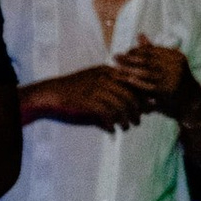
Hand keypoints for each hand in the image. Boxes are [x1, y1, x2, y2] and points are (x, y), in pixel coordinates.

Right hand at [22, 62, 157, 130]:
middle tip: (139, 120)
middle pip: (129, 94)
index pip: (132, 82)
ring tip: (127, 127)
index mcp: (107, 71)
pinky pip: (107, 114)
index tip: (149, 106)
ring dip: (125, 119)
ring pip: (120, 105)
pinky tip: (112, 130)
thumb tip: (129, 99)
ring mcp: (96, 89)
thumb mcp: (94, 81)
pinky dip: (111, 124)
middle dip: (137, 109)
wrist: (50, 94)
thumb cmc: (73, 89)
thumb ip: (111, 86)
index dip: (142, 96)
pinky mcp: (88, 101)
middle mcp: (104, 78)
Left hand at [122, 39, 194, 113]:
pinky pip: (149, 85)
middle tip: (115, 57)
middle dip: (129, 59)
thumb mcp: (167, 64)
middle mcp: (175, 65)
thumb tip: (140, 35)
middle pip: (147, 60)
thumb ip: (153, 50)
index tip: (124, 52)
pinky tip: (126, 80)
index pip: (151, 50)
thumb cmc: (175, 80)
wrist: (192, 101)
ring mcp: (173, 77)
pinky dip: (136, 82)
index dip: (136, 51)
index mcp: (175, 56)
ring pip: (146, 72)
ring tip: (116, 69)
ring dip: (129, 70)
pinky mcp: (169, 90)